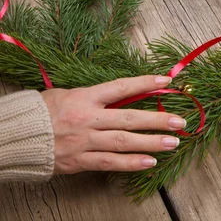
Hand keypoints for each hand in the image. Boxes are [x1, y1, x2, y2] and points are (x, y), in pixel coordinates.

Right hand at [41, 75, 185, 173]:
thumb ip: (95, 96)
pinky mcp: (79, 161)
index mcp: (84, 97)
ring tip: (173, 143)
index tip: (167, 81)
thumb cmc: (42, 111)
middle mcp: (87, 119)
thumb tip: (124, 94)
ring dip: (151, 143)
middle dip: (157, 119)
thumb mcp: (67, 94)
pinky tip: (150, 162)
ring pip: (123, 142)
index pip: (121, 87)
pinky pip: (110, 163)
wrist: (14, 136)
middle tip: (179, 122)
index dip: (144, 83)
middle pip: (129, 118)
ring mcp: (84, 141)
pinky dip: (131, 163)